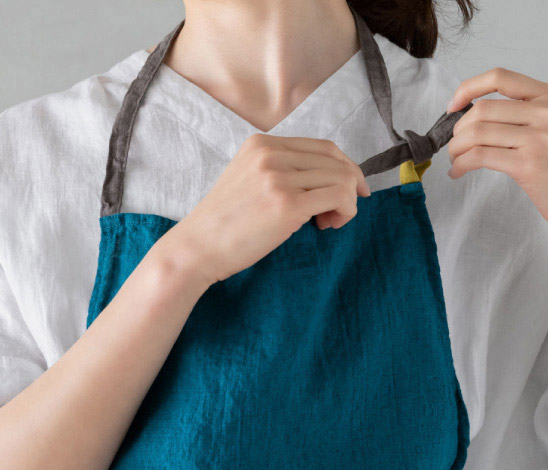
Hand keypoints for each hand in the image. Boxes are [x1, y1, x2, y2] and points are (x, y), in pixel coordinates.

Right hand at [167, 133, 369, 283]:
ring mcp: (279, 177)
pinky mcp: (287, 204)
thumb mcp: (250, 180)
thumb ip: (283, 171)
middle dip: (349, 188)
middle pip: (337, 162)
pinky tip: (327, 226)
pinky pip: (339, 198)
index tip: (351, 191)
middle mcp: (271, 154)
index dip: (346, 169)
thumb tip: (331, 178)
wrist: (197, 247)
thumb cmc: (225, 223)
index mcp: (263, 144)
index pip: (324, 147)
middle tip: (336, 214)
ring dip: (346, 204)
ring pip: (342, 179)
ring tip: (327, 222)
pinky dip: (345, 212)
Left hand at [446, 68, 547, 245]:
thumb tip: (478, 112)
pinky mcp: (529, 166)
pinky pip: (479, 156)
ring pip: (477, 131)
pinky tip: (458, 172)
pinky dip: (461, 164)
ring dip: (457, 147)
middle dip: (459, 127)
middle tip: (455, 144)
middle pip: (484, 108)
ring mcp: (540, 138)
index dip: (468, 88)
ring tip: (455, 159)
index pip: (501, 77)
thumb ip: (531, 113)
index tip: (453, 105)